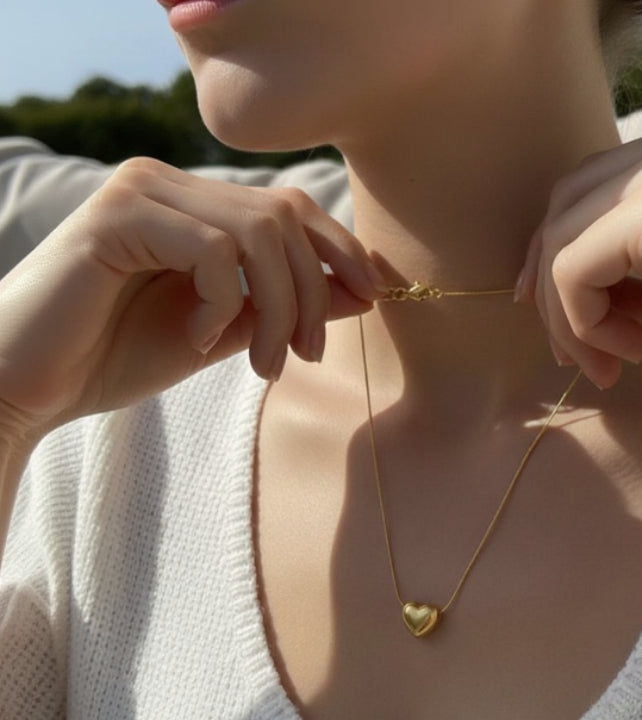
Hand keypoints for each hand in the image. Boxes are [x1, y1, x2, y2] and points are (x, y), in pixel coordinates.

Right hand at [0, 157, 381, 442]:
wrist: (31, 383)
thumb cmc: (119, 354)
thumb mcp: (224, 331)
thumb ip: (284, 306)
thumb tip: (364, 291)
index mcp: (196, 203)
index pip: (292, 208)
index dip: (341, 248)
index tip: (374, 296)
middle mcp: (171, 181)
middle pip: (286, 216)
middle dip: (314, 292)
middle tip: (306, 356)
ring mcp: (142, 190)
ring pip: (258, 232)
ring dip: (279, 307)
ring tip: (265, 363)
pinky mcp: (118, 215)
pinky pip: (212, 250)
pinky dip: (221, 302)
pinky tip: (197, 337)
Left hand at [519, 99, 641, 432]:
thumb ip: (633, 281)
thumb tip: (567, 293)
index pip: (596, 190)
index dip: (562, 259)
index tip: (569, 326)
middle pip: (567, 204)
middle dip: (552, 286)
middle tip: (573, 356)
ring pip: (561, 236)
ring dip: (566, 314)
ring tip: (608, 364)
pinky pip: (573, 265)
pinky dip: (580, 320)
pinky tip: (629, 353)